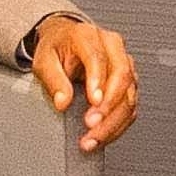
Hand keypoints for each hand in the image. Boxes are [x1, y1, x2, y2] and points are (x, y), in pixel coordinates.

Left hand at [28, 15, 139, 152]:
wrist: (66, 43)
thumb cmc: (57, 49)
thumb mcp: (44, 61)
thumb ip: (53, 80)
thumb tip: (62, 101)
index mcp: (89, 36)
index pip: (98, 58)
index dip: (98, 81)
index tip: (93, 101)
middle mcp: (112, 48)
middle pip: (122, 76)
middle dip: (109, 105)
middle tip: (91, 124)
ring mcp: (124, 65)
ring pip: (130, 94)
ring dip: (114, 121)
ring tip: (93, 138)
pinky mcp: (129, 83)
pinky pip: (131, 107)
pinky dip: (118, 125)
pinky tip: (103, 137)